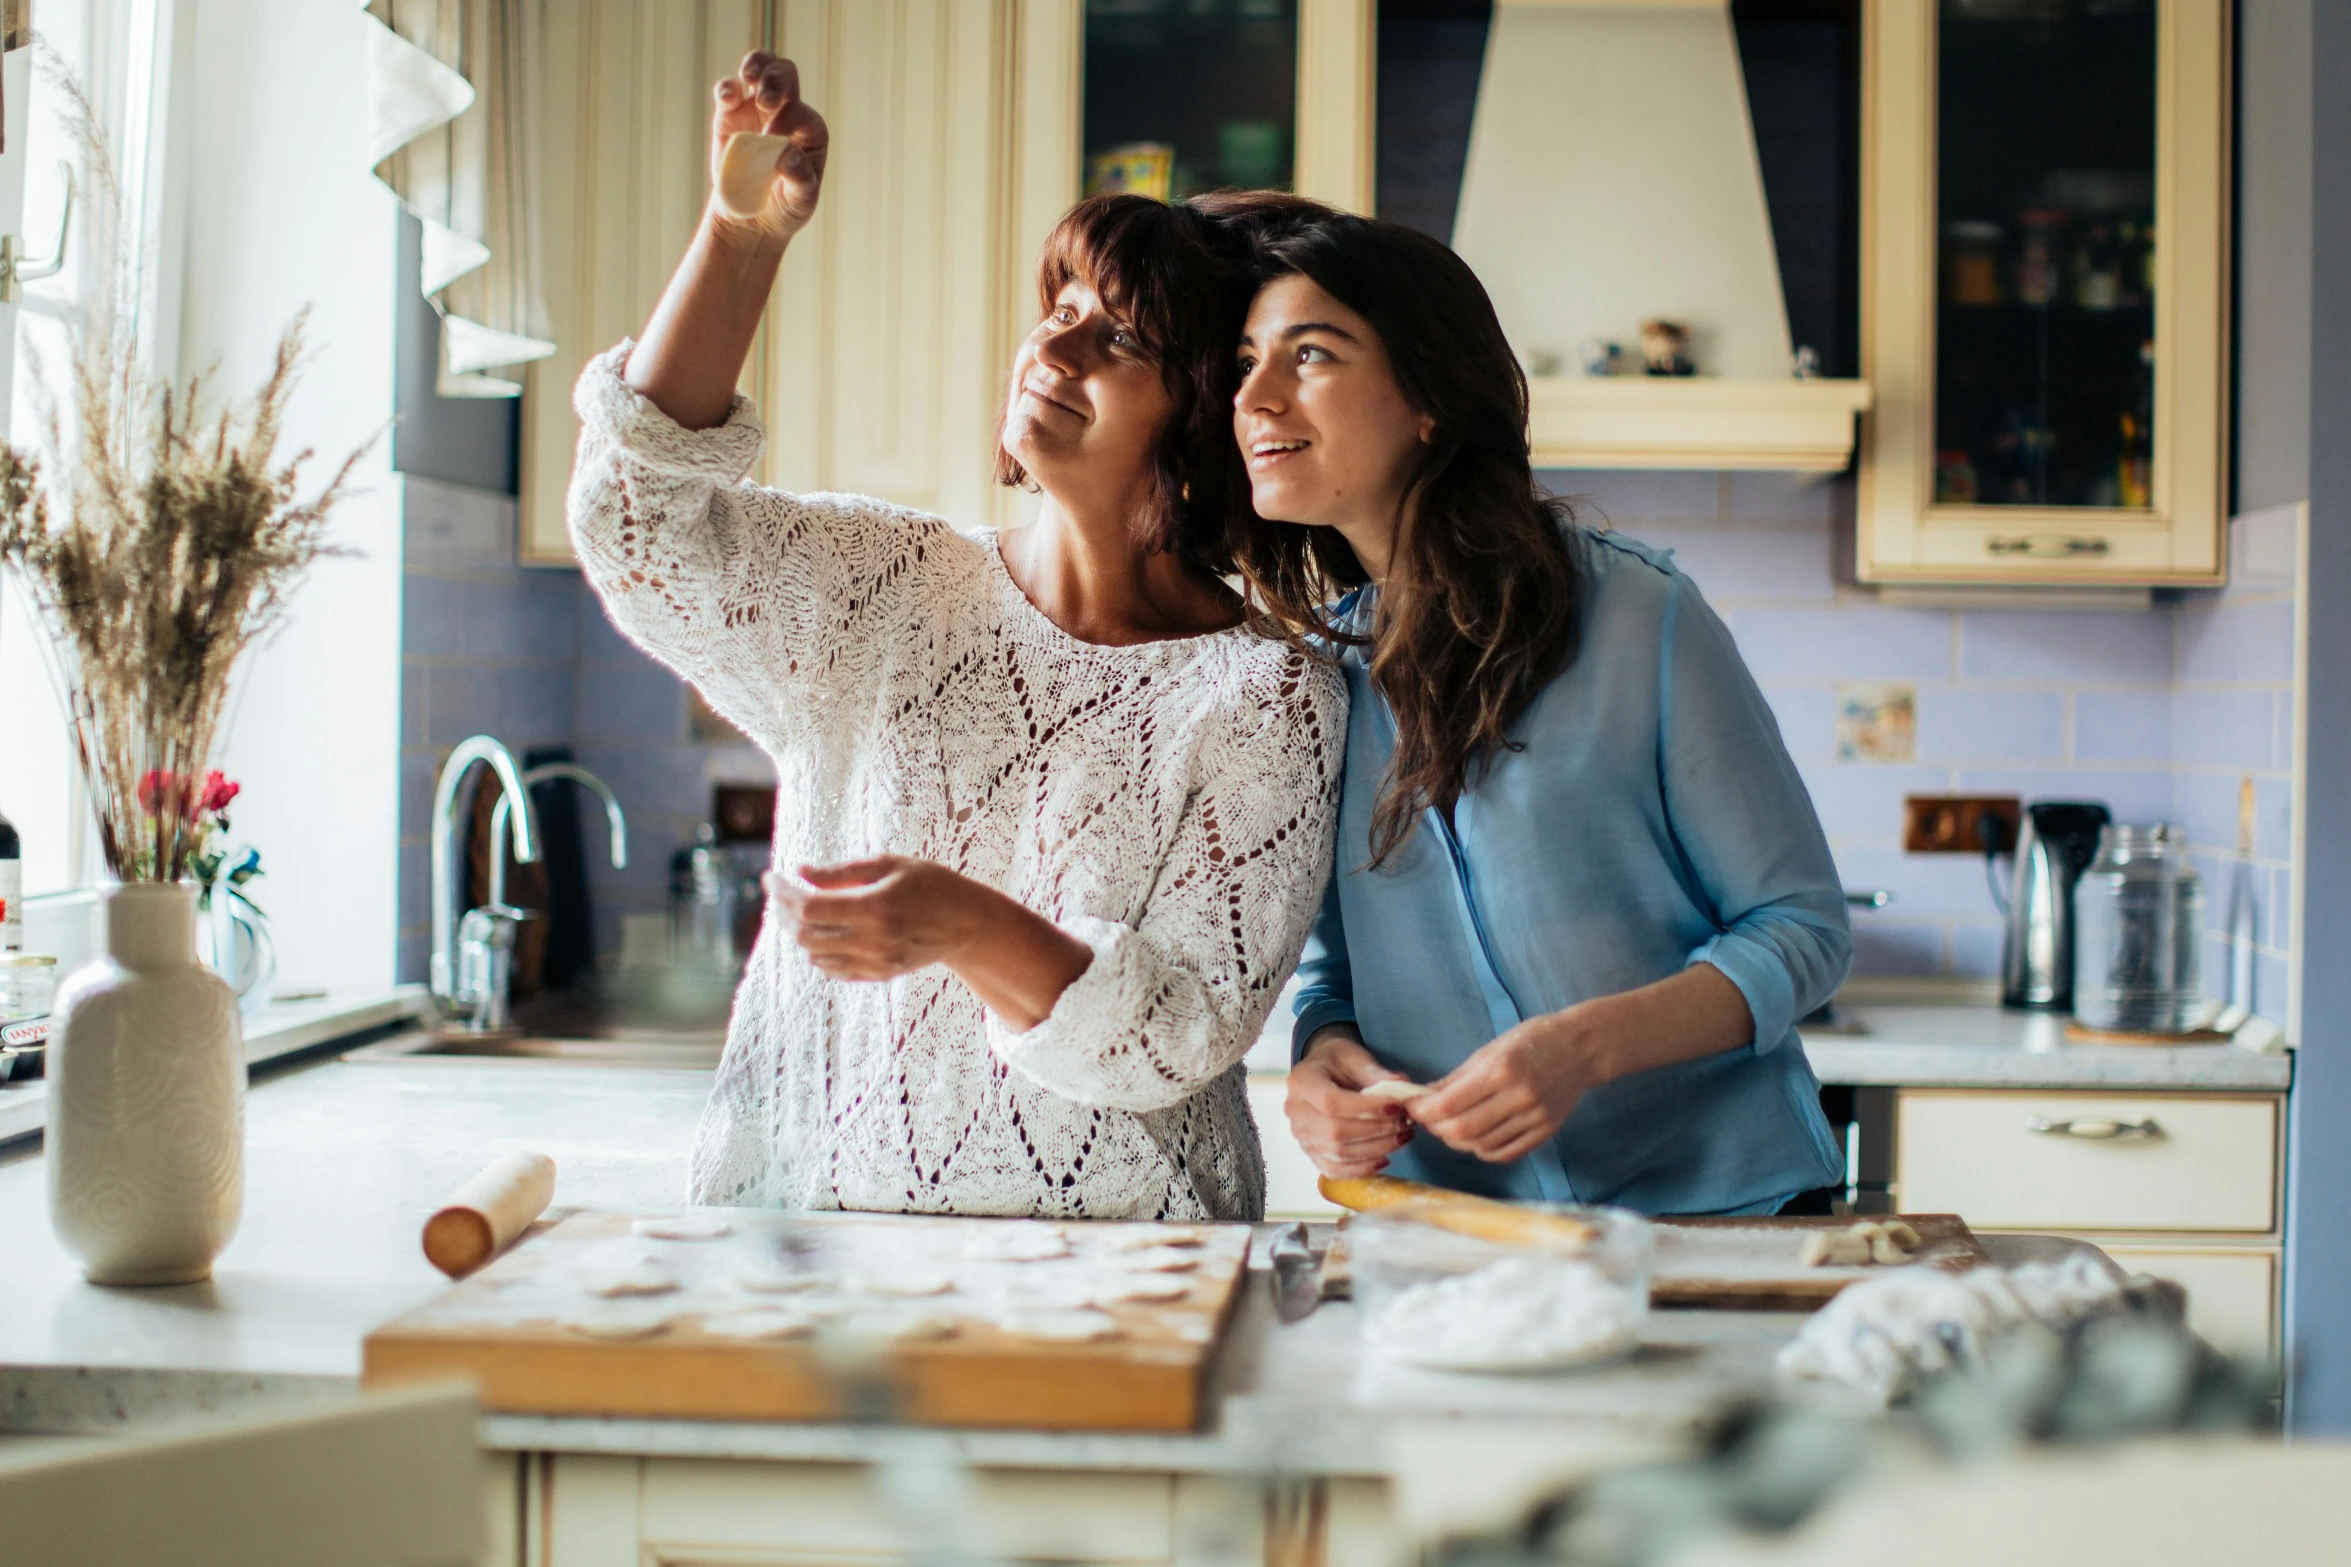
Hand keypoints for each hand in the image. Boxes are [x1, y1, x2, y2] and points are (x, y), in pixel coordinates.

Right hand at [711, 52, 828, 239]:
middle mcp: (787, 111)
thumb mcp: (799, 202)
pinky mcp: (731, 114)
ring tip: (750, 78)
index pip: (802, 113)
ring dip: (756, 65)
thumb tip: (787, 155)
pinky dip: (727, 88)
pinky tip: (727, 98)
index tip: (773, 141)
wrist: (751, 217)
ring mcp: (757, 109)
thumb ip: (800, 180)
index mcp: (810, 130)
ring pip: (761, 67)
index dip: (788, 121)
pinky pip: (729, 91)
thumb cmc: (783, 207)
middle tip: (765, 100)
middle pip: (786, 75)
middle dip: (776, 80)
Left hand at [766, 857, 978, 980]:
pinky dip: (818, 952)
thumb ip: (843, 871)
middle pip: (806, 935)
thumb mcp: (890, 864)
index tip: (770, 877)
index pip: (809, 907)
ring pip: (816, 956)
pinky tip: (819, 932)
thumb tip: (800, 872)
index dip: (782, 893)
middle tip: (782, 894)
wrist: (967, 923)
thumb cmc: (931, 884)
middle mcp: (874, 939)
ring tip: (798, 910)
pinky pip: (834, 970)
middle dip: (784, 914)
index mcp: (876, 906)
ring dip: (799, 933)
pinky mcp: (880, 974)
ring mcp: (876, 962)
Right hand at [1284, 1027, 1417, 1178]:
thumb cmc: (1337, 1062)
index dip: (1366, 1109)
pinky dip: (1362, 1169)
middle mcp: (1295, 1111)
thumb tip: (1402, 1087)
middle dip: (1376, 1131)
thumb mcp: (1355, 1057)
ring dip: (1376, 1149)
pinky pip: (1335, 1170)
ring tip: (1402, 1137)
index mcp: (1301, 1082)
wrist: (1321, 1072)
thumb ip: (1375, 1073)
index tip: (1396, 1107)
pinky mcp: (1311, 1153)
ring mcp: (1301, 1136)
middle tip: (1405, 1123)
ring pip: (1338, 1154)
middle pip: (1335, 1132)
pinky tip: (1385, 1158)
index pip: (1331, 1102)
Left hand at [1412, 1010, 1598, 1165]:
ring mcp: (1535, 1119)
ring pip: (1481, 1146)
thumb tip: (1424, 1097)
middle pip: (1462, 1131)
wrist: (1581, 1048)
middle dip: (1436, 1128)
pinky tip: (1476, 1137)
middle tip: (1428, 1118)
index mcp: (1501, 1070)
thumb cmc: (1533, 1041)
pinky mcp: (1545, 1133)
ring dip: (1457, 1140)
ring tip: (1450, 1126)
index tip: (1413, 1106)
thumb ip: (1457, 1078)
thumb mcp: (1490, 1049)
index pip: (1449, 1104)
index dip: (1423, 1110)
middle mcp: (1519, 1097)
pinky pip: (1505, 1153)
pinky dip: (1482, 1150)